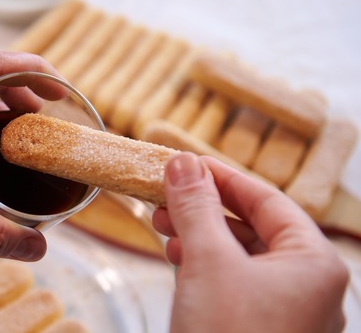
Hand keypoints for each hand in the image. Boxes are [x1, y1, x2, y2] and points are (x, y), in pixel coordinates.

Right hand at [152, 153, 347, 332]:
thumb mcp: (207, 263)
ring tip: (163, 228)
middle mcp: (310, 287)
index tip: (184, 163)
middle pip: (255, 228)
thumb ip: (196, 208)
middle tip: (164, 196)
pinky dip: (207, 268)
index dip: (222, 177)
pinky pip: (238, 286)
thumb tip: (182, 163)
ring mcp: (290, 315)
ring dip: (201, 237)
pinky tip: (178, 261)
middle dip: (205, 210)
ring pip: (243, 258)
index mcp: (314, 263)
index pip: (268, 200)